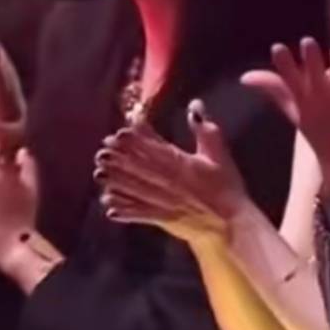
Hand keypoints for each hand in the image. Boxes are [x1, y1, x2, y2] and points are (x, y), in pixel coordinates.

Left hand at [97, 102, 247, 246]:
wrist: (231, 224)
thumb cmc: (227, 187)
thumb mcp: (219, 153)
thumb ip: (205, 129)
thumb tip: (194, 105)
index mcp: (181, 164)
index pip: (154, 147)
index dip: (136, 139)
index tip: (121, 131)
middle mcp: (168, 181)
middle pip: (140, 167)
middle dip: (119, 158)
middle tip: (102, 150)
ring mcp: (163, 201)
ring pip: (135, 189)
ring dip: (115, 181)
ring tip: (98, 173)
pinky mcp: (163, 218)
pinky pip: (139, 213)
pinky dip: (124, 209)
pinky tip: (108, 205)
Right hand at [241, 39, 329, 191]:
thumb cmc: (320, 132)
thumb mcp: (295, 113)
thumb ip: (275, 90)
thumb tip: (245, 76)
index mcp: (304, 103)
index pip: (290, 82)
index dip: (284, 65)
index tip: (277, 48)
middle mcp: (323, 102)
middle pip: (316, 77)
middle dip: (311, 60)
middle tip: (307, 42)